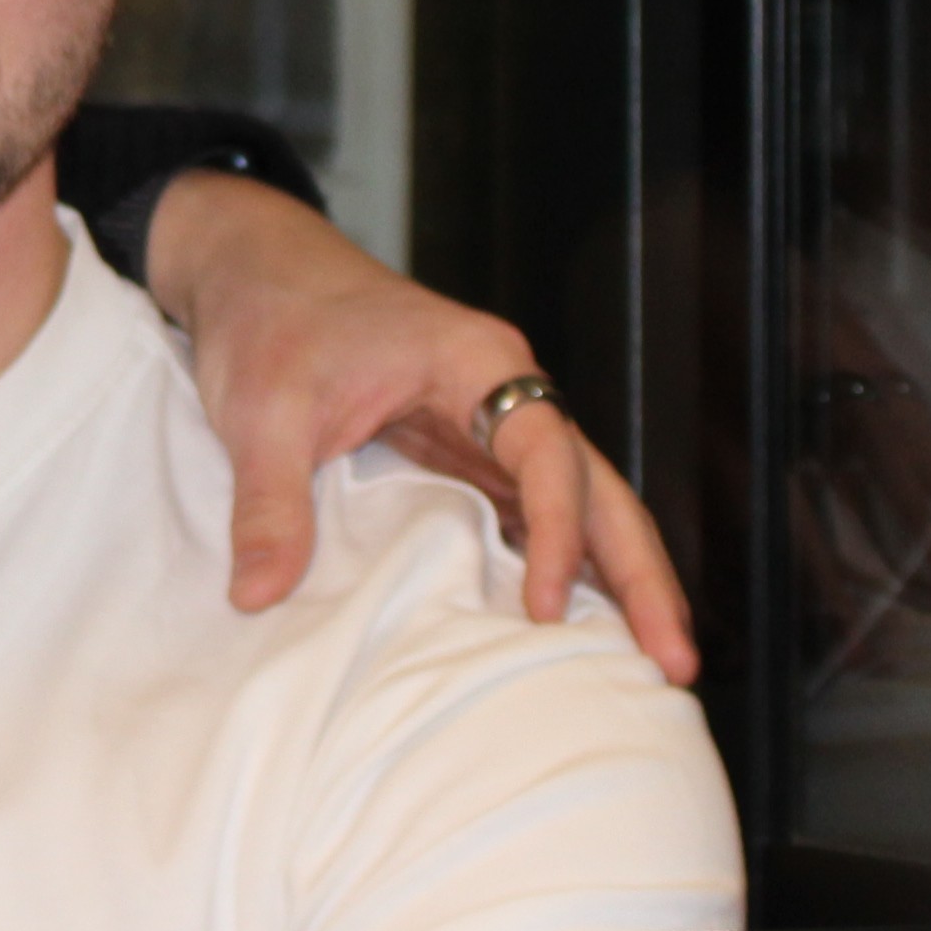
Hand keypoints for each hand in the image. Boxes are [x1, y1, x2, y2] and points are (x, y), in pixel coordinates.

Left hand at [144, 172, 700, 680]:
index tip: (541, 609)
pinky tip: (582, 629)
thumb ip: (268, 501)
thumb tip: (257, 596)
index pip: (547, 454)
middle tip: (674, 662)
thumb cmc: (270, 317)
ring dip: (619, 577)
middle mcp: (504, 390)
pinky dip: (566, 566)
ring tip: (659, 664)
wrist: (256, 266)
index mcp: (474, 361)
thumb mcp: (259, 410)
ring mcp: (491, 424)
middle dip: (641, 573)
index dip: (556, 534)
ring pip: (582, 503)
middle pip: (598, 486)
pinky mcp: (468, 452)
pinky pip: (535, 513)